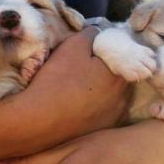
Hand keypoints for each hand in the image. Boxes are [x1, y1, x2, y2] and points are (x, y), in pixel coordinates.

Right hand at [0, 27, 130, 156]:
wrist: (39, 119)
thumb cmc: (57, 79)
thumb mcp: (73, 46)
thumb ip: (91, 34)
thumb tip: (98, 32)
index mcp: (120, 73)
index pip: (122, 56)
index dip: (107, 52)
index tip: (91, 53)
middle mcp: (125, 96)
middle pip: (119, 76)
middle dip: (106, 71)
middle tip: (85, 69)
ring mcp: (115, 116)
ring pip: (113, 96)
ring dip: (103, 91)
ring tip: (81, 88)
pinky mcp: (102, 131)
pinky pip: (104, 113)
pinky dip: (96, 108)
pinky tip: (80, 105)